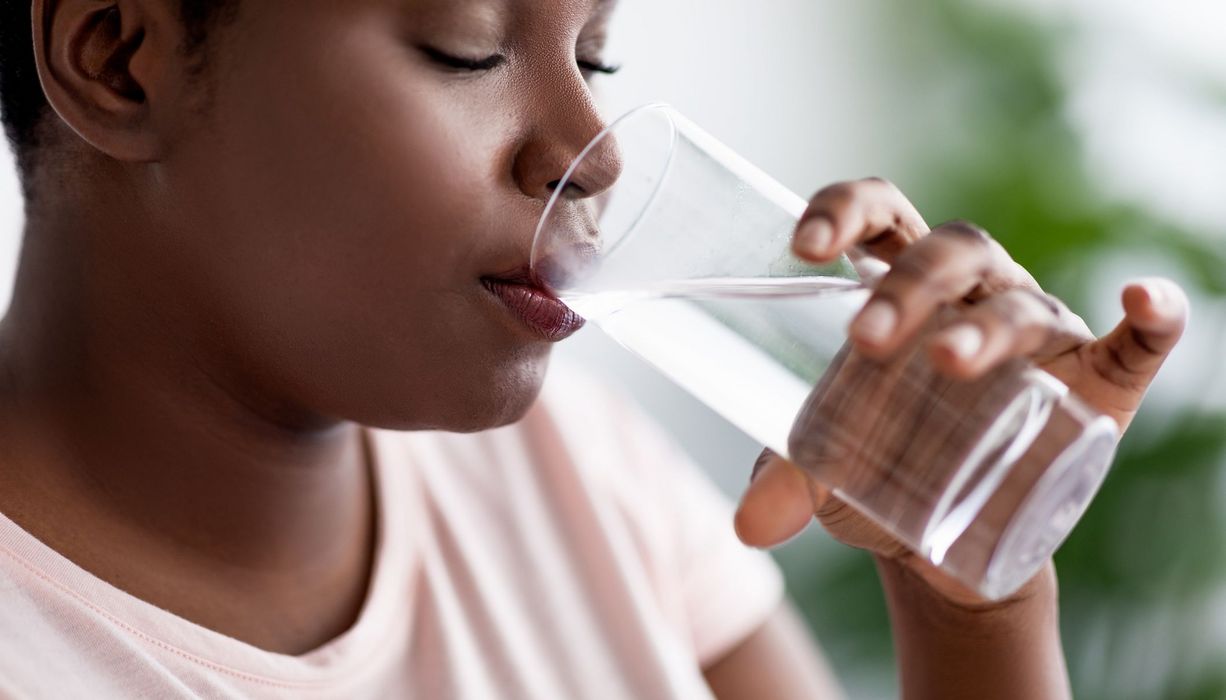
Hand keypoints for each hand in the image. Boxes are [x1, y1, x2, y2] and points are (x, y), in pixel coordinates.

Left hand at [733, 177, 1188, 605]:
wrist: (943, 537)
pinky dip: (1151, 321)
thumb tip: (746, 526)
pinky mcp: (1095, 386)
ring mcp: (1037, 332)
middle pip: (950, 251)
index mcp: (899, 284)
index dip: (844, 211)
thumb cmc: (879, 465)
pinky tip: (1143, 303)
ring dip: (986, 325)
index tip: (804, 246)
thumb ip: (787, 477)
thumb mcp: (828, 467)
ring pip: (1017, 303)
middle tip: (864, 341)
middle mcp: (972, 292)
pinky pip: (1135, 344)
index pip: (879, 216)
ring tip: (946, 363)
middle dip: (908, 286)